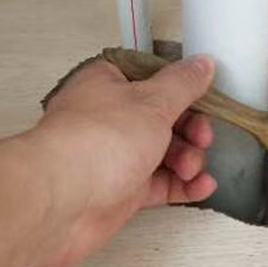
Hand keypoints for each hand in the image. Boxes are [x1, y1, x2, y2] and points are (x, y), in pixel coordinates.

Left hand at [26, 55, 217, 266]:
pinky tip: (200, 187)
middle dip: (189, 130)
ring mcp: (113, 156)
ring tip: (192, 168)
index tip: (206, 99)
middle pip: (162, 118)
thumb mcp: (152, 102)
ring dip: (188, 159)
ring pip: (163, 154)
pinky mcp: (119, 192)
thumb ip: (182, 84)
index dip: (182, 89)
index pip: (153, 78)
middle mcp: (109, 118)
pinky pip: (159, 185)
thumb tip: (201, 64)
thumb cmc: (95, 143)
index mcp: (108, 84)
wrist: (61, 201)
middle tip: (201, 138)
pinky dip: (182, 186)